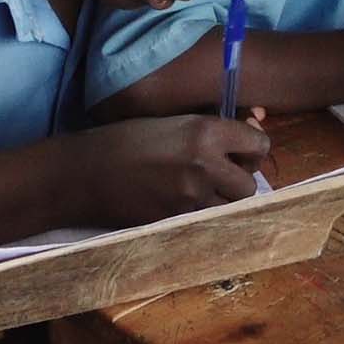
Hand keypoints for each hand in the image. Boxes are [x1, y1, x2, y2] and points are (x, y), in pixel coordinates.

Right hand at [57, 115, 270, 226]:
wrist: (83, 172)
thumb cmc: (125, 139)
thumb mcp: (172, 122)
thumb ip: (210, 131)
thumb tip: (248, 132)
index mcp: (205, 132)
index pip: (259, 144)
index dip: (252, 149)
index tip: (241, 152)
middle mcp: (205, 165)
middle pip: (250, 184)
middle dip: (240, 181)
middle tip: (221, 175)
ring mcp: (191, 197)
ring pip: (231, 208)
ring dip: (222, 202)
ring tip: (199, 191)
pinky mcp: (177, 221)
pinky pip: (205, 221)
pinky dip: (200, 215)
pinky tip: (180, 202)